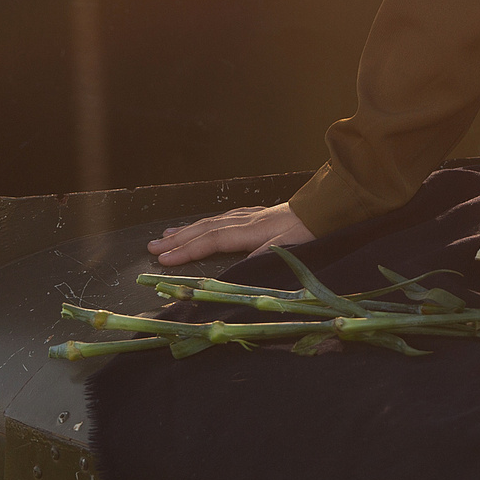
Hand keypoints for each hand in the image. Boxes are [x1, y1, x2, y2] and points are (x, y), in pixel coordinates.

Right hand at [147, 201, 314, 267]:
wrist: (328, 209)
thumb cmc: (312, 231)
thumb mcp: (291, 248)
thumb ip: (263, 257)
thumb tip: (236, 270)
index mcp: (252, 230)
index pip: (211, 240)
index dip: (186, 250)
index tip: (163, 260)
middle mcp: (246, 220)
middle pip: (204, 229)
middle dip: (176, 240)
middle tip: (151, 248)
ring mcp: (250, 215)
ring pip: (211, 221)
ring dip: (187, 230)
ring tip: (165, 236)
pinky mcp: (258, 214)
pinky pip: (223, 217)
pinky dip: (206, 222)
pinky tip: (201, 225)